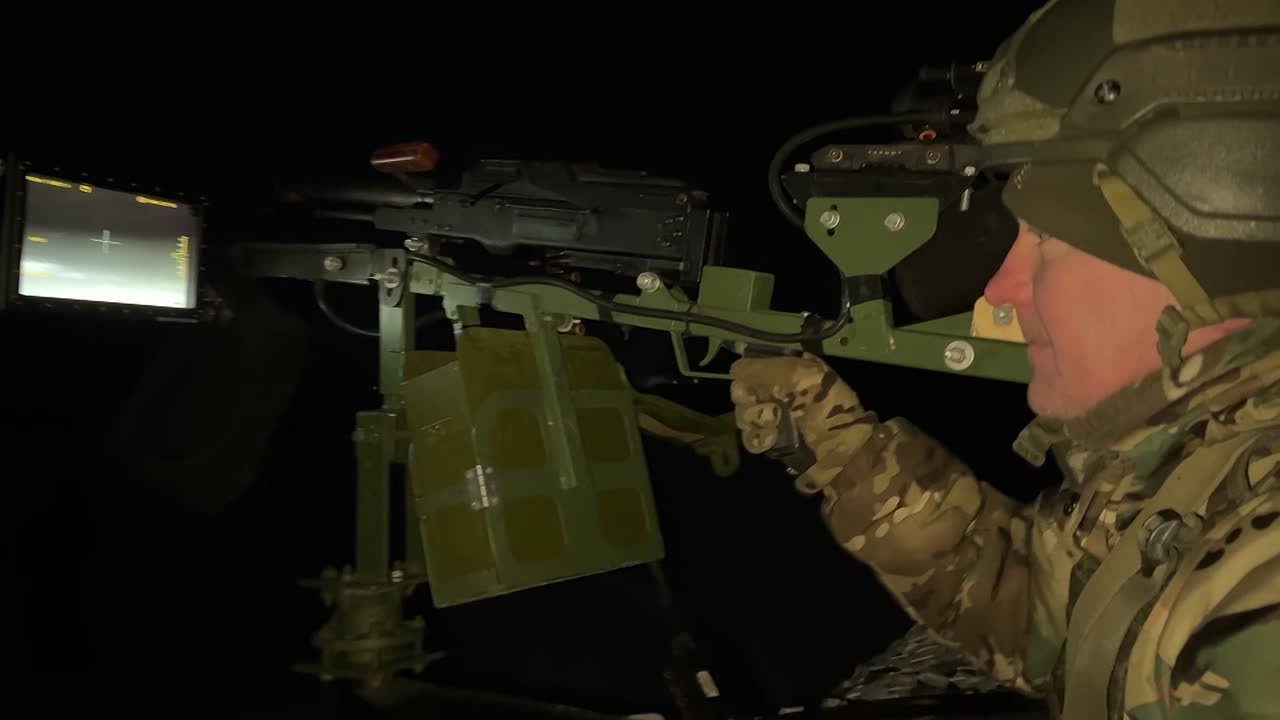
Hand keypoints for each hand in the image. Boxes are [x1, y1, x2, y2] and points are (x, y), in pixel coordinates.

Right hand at [729, 352, 865, 456]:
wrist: (844, 446)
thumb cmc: (828, 404)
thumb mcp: (803, 374)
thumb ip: (766, 367)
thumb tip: (734, 369)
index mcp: (785, 374)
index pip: (749, 371)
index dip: (745, 378)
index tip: (751, 387)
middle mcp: (776, 394)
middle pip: (741, 394)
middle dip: (749, 401)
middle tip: (769, 407)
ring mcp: (772, 420)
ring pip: (743, 417)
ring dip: (755, 421)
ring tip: (774, 426)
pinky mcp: (772, 443)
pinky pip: (750, 439)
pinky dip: (757, 439)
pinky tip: (771, 440)